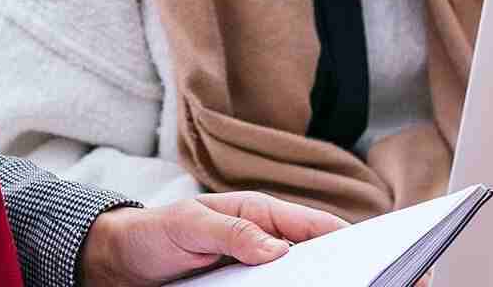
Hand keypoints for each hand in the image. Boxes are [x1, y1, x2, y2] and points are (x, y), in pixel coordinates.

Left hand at [77, 191, 347, 285]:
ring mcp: (254, 268)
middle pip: (314, 255)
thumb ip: (233, 232)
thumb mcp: (189, 226)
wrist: (120, 262)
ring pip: (298, 280)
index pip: (313, 224)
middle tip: (361, 281)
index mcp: (258, 212)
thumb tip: (279, 248)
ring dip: (314, 285)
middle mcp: (263, 240)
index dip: (346, 237)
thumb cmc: (153, 233)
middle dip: (339, 268)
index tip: (372, 255)